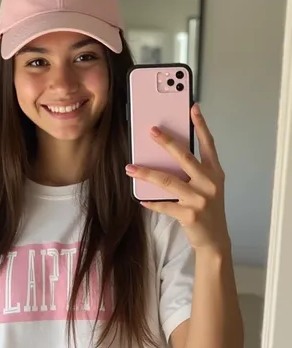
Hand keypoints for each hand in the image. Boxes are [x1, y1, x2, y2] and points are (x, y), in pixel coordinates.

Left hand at [125, 104, 229, 252]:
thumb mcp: (207, 187)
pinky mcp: (189, 215)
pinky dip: (151, 202)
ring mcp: (200, 199)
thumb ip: (194, 172)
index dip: (201, 125)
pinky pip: (164, 205)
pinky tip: (140, 199)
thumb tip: (166, 155)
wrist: (214, 239)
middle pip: (185, 158)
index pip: (208, 144)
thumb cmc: (207, 209)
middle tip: (151, 131)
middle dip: (167, 142)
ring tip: (130, 168)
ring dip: (146, 173)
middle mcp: (209, 183)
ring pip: (168, 181)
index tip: (192, 107)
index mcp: (215, 173)